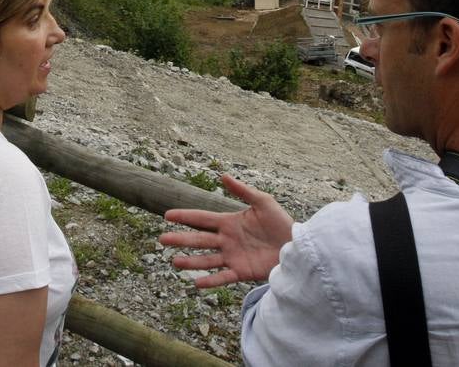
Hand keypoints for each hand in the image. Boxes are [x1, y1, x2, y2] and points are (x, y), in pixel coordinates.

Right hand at [159, 175, 294, 287]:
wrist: (296, 245)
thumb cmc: (280, 222)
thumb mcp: (263, 201)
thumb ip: (242, 190)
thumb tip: (222, 175)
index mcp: (229, 222)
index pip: (202, 218)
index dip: (185, 216)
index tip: (167, 215)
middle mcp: (227, 240)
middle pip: (199, 239)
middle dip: (180, 239)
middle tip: (162, 239)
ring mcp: (232, 257)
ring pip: (206, 259)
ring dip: (190, 261)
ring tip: (174, 261)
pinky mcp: (241, 271)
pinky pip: (222, 277)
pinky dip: (210, 280)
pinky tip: (196, 283)